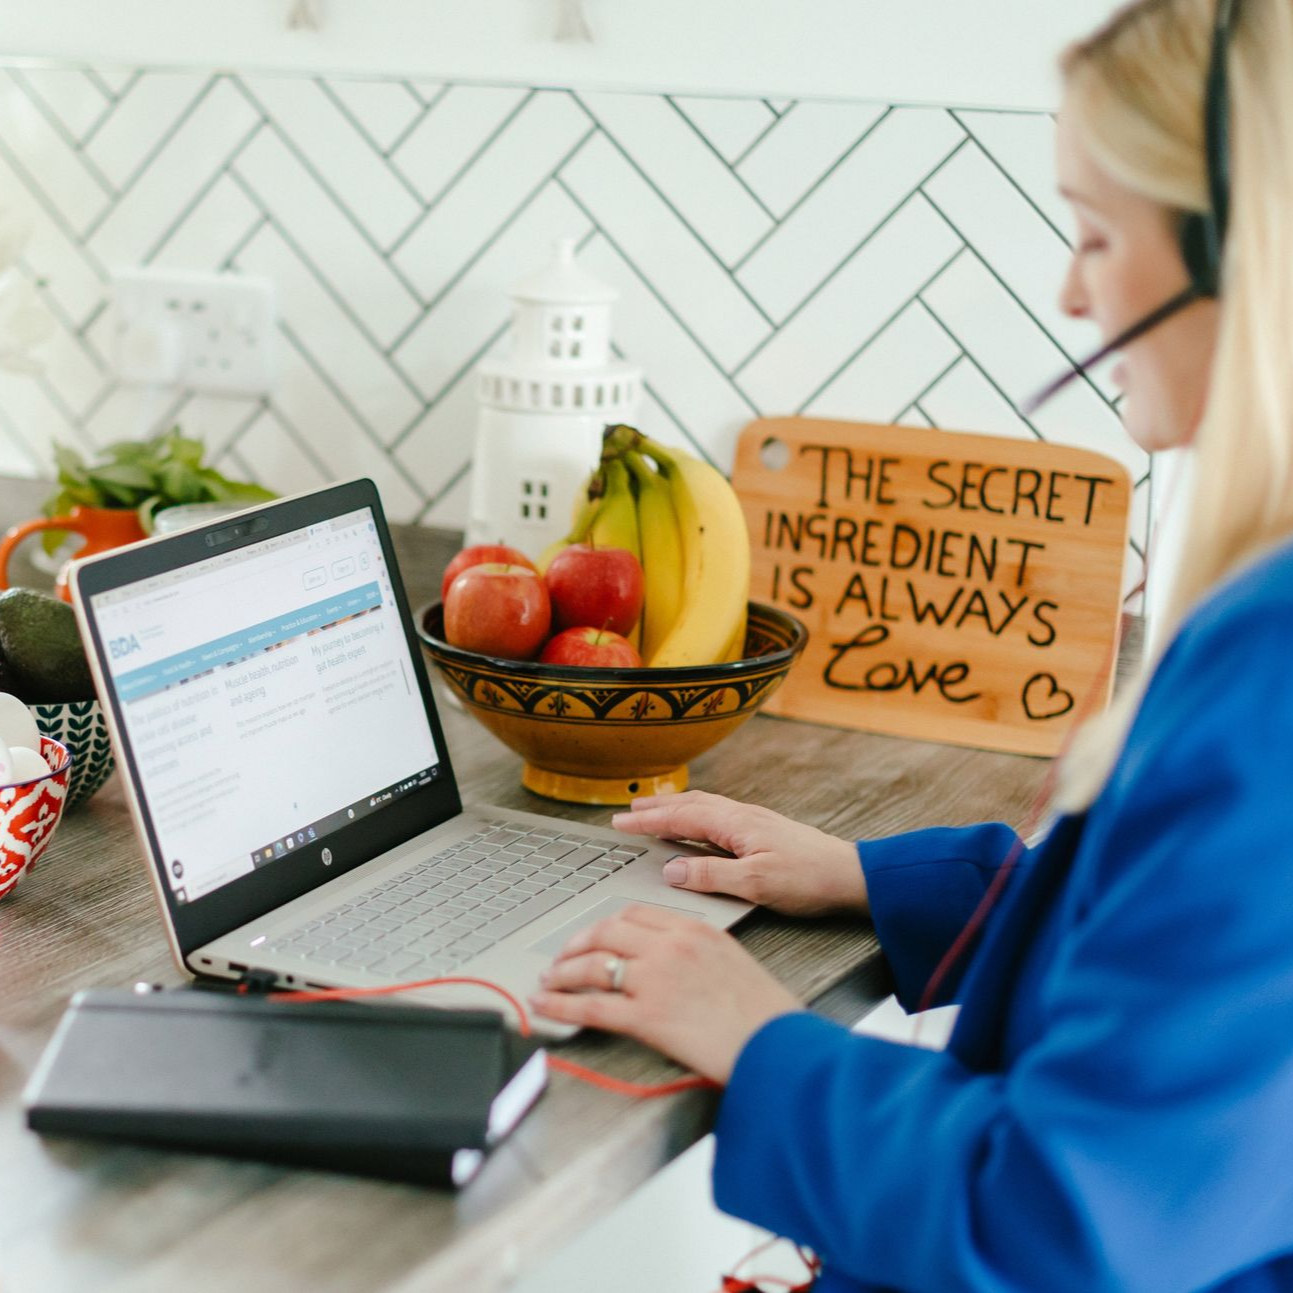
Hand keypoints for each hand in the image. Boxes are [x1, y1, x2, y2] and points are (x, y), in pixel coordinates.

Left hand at [529, 904, 800, 1082]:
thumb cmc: (765, 1013)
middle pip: (606, 932)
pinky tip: (546, 1008)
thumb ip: (698, 953)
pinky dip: (560, 1006)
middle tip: (562, 958)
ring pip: (591, 965)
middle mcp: (670, 947)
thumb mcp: (733, 962)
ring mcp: (655, 979)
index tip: (593, 937)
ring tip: (548, 983)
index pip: (635, 915)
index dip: (605, 925)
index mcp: (694, 929)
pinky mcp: (646, 1017)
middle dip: (576, 944)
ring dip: (561, 973)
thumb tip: (671, 966)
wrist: (778, 1046)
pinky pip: (591, 1006)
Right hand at [611, 790, 868, 917]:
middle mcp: (744, 816)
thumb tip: (672, 869)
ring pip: (705, 807)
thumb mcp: (755, 884)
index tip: (620, 821)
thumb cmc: (810, 880)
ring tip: (654, 811)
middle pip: (690, 804)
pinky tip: (697, 826)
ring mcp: (755, 822)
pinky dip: (696, 815)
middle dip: (656, 806)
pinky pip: (719, 815)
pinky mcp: (765, 832)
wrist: (852, 877)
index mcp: (736, 824)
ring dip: (675, 807)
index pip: (681, 816)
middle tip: (627, 810)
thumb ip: (710, 875)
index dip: (648, 819)